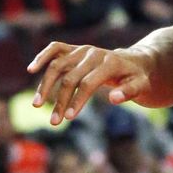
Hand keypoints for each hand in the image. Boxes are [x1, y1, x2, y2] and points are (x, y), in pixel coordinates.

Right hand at [28, 41, 152, 124]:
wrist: (132, 61)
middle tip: (54, 123)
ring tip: (37, 105)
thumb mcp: (141, 85)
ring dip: (46, 84)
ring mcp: (81, 50)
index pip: (88, 83)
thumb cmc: (136, 77)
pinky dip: (43, 57)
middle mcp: (92, 53)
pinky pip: (55, 49)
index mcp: (108, 62)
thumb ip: (129, 92)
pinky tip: (31, 69)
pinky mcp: (74, 49)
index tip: (68, 119)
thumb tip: (114, 99)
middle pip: (70, 76)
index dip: (77, 100)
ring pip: (58, 64)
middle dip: (60, 100)